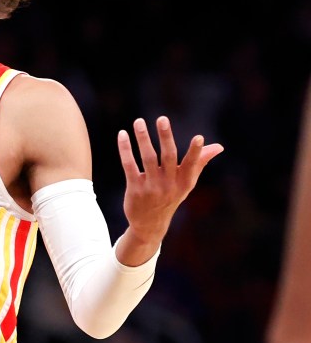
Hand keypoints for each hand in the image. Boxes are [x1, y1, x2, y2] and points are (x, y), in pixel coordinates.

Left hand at [117, 116, 223, 241]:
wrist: (150, 224)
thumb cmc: (170, 197)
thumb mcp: (186, 183)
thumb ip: (200, 163)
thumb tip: (219, 147)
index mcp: (184, 182)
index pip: (192, 164)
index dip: (196, 152)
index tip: (200, 137)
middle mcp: (169, 184)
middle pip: (168, 157)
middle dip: (166, 137)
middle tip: (162, 118)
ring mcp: (152, 187)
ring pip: (147, 158)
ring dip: (143, 138)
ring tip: (138, 121)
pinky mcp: (135, 188)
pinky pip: (129, 165)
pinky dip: (125, 150)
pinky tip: (122, 135)